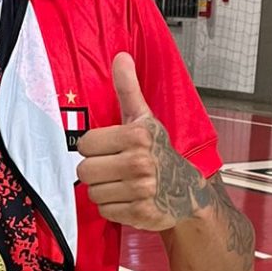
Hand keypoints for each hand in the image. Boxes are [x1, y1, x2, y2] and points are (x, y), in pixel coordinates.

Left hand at [76, 53, 193, 230]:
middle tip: (114, 169)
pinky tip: (128, 198)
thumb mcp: (144, 119)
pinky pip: (105, 211)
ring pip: (93, 193)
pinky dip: (113, 207)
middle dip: (96, 171)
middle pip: (85, 170)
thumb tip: (121, 57)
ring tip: (122, 184)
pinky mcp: (140, 213)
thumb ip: (128, 89)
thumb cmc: (160, 152)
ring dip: (104, 190)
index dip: (93, 148)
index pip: (85, 144)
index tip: (109, 149)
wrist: (187, 191)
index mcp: (137, 136)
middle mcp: (140, 162)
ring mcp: (141, 190)